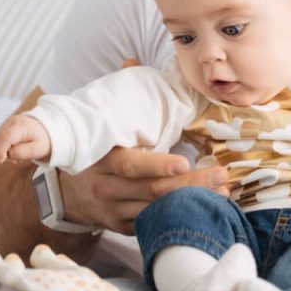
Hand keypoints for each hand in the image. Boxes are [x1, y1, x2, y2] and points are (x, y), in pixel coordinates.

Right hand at [0, 114, 51, 163]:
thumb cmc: (42, 140)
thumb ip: (23, 152)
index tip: (1, 160)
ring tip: (19, 154)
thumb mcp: (38, 149)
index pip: (6, 136)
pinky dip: (5, 148)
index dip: (1, 149)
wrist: (44, 130)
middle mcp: (12, 122)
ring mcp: (7, 124)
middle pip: (0, 139)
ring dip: (5, 151)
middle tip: (18, 159)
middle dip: (4, 152)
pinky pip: (0, 140)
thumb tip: (9, 154)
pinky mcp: (5, 127)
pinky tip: (15, 150)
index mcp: (22, 125)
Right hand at [56, 58, 229, 235]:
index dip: (157, 165)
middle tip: (220, 174)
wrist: (68, 193)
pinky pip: (155, 224)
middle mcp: (107, 188)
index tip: (184, 160)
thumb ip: (119, 96)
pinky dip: (180, 217)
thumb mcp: (101, 127)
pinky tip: (206, 208)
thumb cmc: (96, 152)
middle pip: (152, 190)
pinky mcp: (123, 228)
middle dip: (189, 183)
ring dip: (192, 202)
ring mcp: (115, 211)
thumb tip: (131, 62)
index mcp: (103, 159)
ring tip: (223, 191)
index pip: (130, 165)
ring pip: (157, 211)